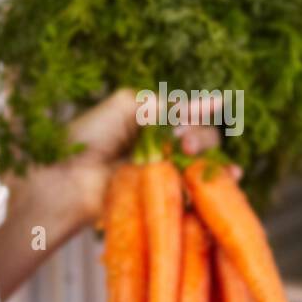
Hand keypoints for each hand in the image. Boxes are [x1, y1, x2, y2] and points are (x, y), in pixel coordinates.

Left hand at [59, 88, 229, 228]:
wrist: (69, 178)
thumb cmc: (89, 138)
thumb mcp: (127, 105)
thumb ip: (166, 104)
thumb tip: (210, 102)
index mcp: (152, 125)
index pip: (189, 116)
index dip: (203, 111)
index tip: (214, 105)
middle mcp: (162, 149)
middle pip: (202, 140)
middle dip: (202, 136)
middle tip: (184, 142)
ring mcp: (165, 176)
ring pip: (205, 165)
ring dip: (214, 159)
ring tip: (198, 156)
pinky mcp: (165, 199)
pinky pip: (197, 192)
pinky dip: (217, 183)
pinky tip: (231, 177)